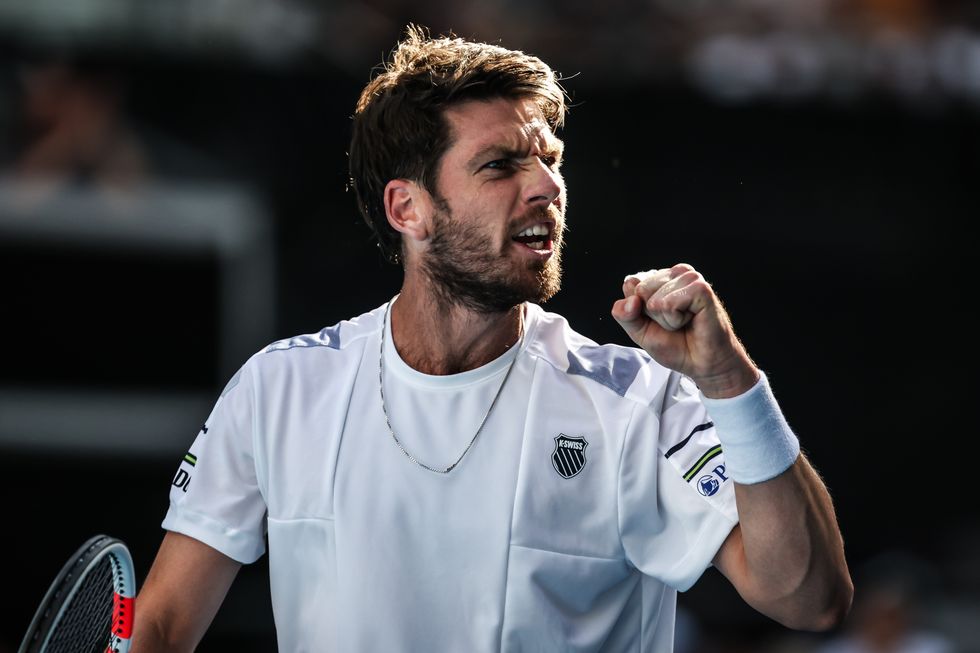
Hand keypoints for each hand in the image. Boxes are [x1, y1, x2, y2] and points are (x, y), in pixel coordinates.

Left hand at [610, 263, 758, 397]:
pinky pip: (670, 303)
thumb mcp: (639, 331)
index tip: (659, 320)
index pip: (631, 285)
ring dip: (666, 319)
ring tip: (684, 322)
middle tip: (674, 323)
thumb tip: (631, 300)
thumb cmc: (676, 345)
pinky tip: (692, 320)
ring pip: (655, 298)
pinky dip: (676, 319)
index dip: (639, 311)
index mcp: (661, 278)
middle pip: (641, 290)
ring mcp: (690, 279)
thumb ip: (625, 315)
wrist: (702, 364)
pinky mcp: (701, 288)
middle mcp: (676, 274)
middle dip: (653, 315)